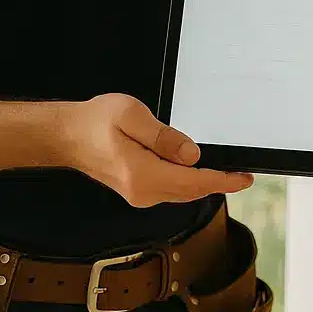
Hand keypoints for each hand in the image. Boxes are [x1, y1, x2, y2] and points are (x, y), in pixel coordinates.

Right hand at [63, 93, 252, 208]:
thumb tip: (192, 154)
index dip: (223, 181)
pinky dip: (187, 181)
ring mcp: (139, 195)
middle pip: (192, 191)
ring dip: (203, 182)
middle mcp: (143, 192)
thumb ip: (164, 137)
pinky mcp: (137, 191)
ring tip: (224, 169)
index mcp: (143, 175)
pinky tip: (193, 168)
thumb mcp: (132, 116)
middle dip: (218, 182)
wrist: (67, 136)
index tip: (245, 178)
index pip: (194, 182)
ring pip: (182, 192)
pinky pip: (171, 190)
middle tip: (242, 172)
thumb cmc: (95, 121)